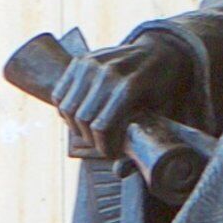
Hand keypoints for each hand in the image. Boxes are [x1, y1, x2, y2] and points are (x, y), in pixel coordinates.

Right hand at [51, 38, 192, 157]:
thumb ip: (141, 142)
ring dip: (76, 126)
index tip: (112, 153)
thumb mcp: (161, 114)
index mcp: (129, 86)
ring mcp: (92, 63)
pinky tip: (81, 116)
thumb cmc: (162, 87)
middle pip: (82, 119)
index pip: (101, 126)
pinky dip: (65, 110)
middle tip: (103, 144)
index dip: (103, 147)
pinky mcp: (81, 60)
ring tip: (92, 132)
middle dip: (90, 139)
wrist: (160, 51)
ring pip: (68, 108)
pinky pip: (60, 94)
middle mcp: (107, 72)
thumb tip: (119, 171)